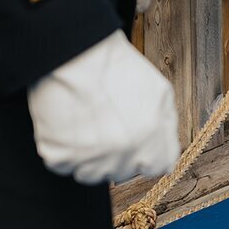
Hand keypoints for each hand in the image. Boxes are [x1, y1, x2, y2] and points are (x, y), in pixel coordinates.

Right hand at [27, 31, 179, 184]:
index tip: (137, 141)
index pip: (160, 165)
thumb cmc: (116, 68)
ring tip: (85, 122)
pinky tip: (67, 122)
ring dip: (88, 156)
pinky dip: (62, 149)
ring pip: (92, 174)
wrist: (74, 54)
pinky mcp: (60, 157)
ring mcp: (91, 160)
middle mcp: (125, 155)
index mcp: (153, 141)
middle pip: (124, 171)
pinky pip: (62, 165)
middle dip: (117, 153)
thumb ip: (167, 126)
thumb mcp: (160, 91)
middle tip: (105, 123)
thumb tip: (167, 151)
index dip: (148, 152)